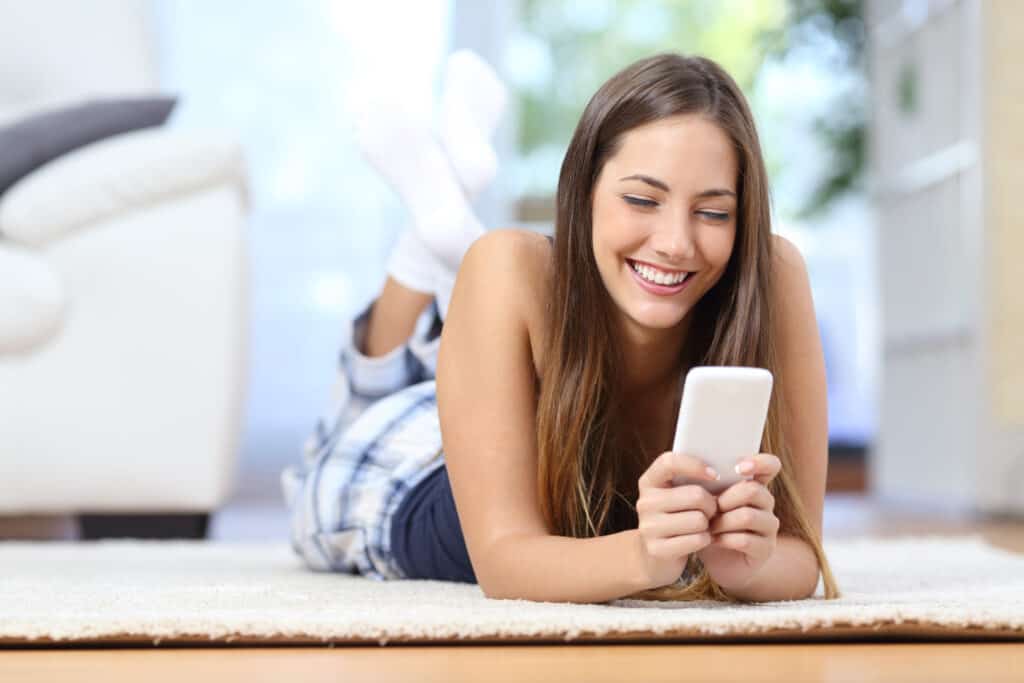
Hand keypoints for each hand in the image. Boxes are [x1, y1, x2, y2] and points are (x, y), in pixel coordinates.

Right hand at [635, 450, 719, 589]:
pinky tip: (698, 540)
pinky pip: (697, 540)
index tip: (715, 475)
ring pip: (699, 520)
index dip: (695, 465)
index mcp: (649, 482)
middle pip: (696, 495)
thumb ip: (692, 478)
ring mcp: (648, 527)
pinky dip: (705, 540)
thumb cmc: (676, 516)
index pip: (669, 463)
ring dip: (708, 525)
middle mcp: (645, 502)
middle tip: (710, 511)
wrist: (655, 555)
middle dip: (711, 504)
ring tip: (701, 526)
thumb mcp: (677, 494)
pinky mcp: (657, 549)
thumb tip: (729, 469)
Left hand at [696, 453, 781, 592]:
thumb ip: (707, 483)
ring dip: (722, 522)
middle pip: (752, 490)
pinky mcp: (766, 549)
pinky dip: (724, 540)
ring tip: (708, 527)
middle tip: (708, 509)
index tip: (738, 468)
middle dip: (725, 500)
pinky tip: (713, 541)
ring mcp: (769, 526)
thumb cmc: (709, 523)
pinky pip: (745, 540)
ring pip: (747, 516)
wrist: (716, 560)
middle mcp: (766, 503)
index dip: (759, 462)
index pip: (770, 465)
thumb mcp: (707, 501)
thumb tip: (695, 464)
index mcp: (754, 485)